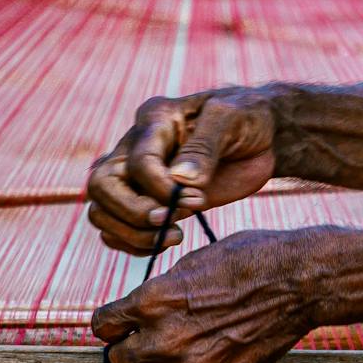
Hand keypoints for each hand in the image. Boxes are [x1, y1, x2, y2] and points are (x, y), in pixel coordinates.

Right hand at [85, 88, 278, 254]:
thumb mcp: (232, 119)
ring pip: (101, 211)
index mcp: (154, 120)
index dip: (161, 189)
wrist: (261, 136)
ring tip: (175, 236)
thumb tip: (180, 179)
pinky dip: (132, 244)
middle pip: (102, 187)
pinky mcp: (145, 201)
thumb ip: (205, 147)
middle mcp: (134, 147)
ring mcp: (136, 176)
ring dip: (132, 234)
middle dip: (134, 214)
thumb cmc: (247, 118)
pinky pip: (115, 229)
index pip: (137, 162)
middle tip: (172, 226)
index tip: (198, 199)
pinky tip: (164, 241)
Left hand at [91, 230, 324, 362]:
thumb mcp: (193, 263)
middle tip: (144, 338)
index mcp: (154, 301)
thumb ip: (161, 291)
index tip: (119, 323)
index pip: (103, 326)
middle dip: (128, 348)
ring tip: (172, 351)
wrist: (297, 282)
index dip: (110, 324)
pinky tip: (198, 358)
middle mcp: (165, 337)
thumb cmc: (249, 260)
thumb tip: (144, 308)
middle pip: (119, 360)